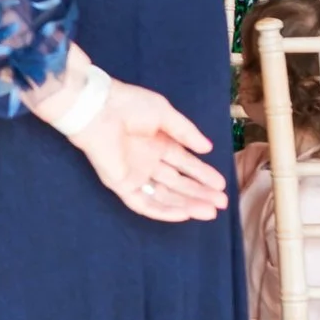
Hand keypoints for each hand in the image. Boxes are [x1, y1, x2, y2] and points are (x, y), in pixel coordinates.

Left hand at [67, 79, 227, 222]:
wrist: (98, 109)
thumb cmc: (129, 105)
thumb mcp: (165, 114)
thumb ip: (186, 132)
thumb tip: (208, 148)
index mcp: (157, 142)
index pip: (184, 163)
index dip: (203, 174)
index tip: (222, 183)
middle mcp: (147, 160)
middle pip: (177, 182)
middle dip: (200, 192)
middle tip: (222, 202)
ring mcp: (134, 173)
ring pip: (164, 195)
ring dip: (187, 204)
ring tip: (210, 211)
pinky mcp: (121, 184)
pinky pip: (143, 203)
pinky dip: (163, 210)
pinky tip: (184, 214)